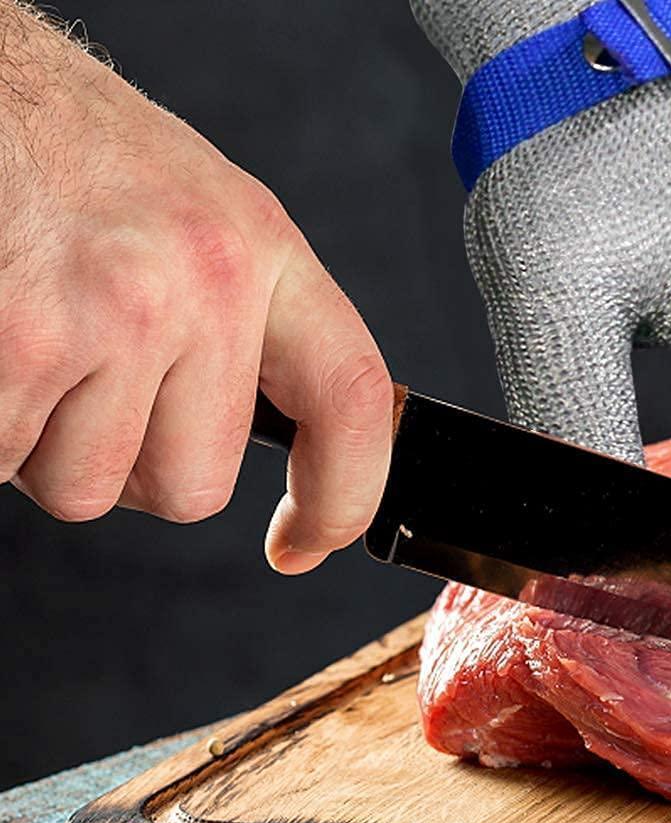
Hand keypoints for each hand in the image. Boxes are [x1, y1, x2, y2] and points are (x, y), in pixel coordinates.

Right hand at [0, 5, 393, 572]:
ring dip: (45, 445)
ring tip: (28, 342)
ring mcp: (115, 312)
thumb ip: (240, 326)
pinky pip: (7, 460)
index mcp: (262, 250)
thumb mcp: (195, 217)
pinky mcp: (24, 338)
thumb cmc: (65, 150)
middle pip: (193, 487)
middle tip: (86, 382)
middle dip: (131, 464)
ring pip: (88, 488)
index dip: (344, 494)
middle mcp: (204, 281)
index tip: (309, 537)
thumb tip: (260, 438)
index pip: (349, 402)